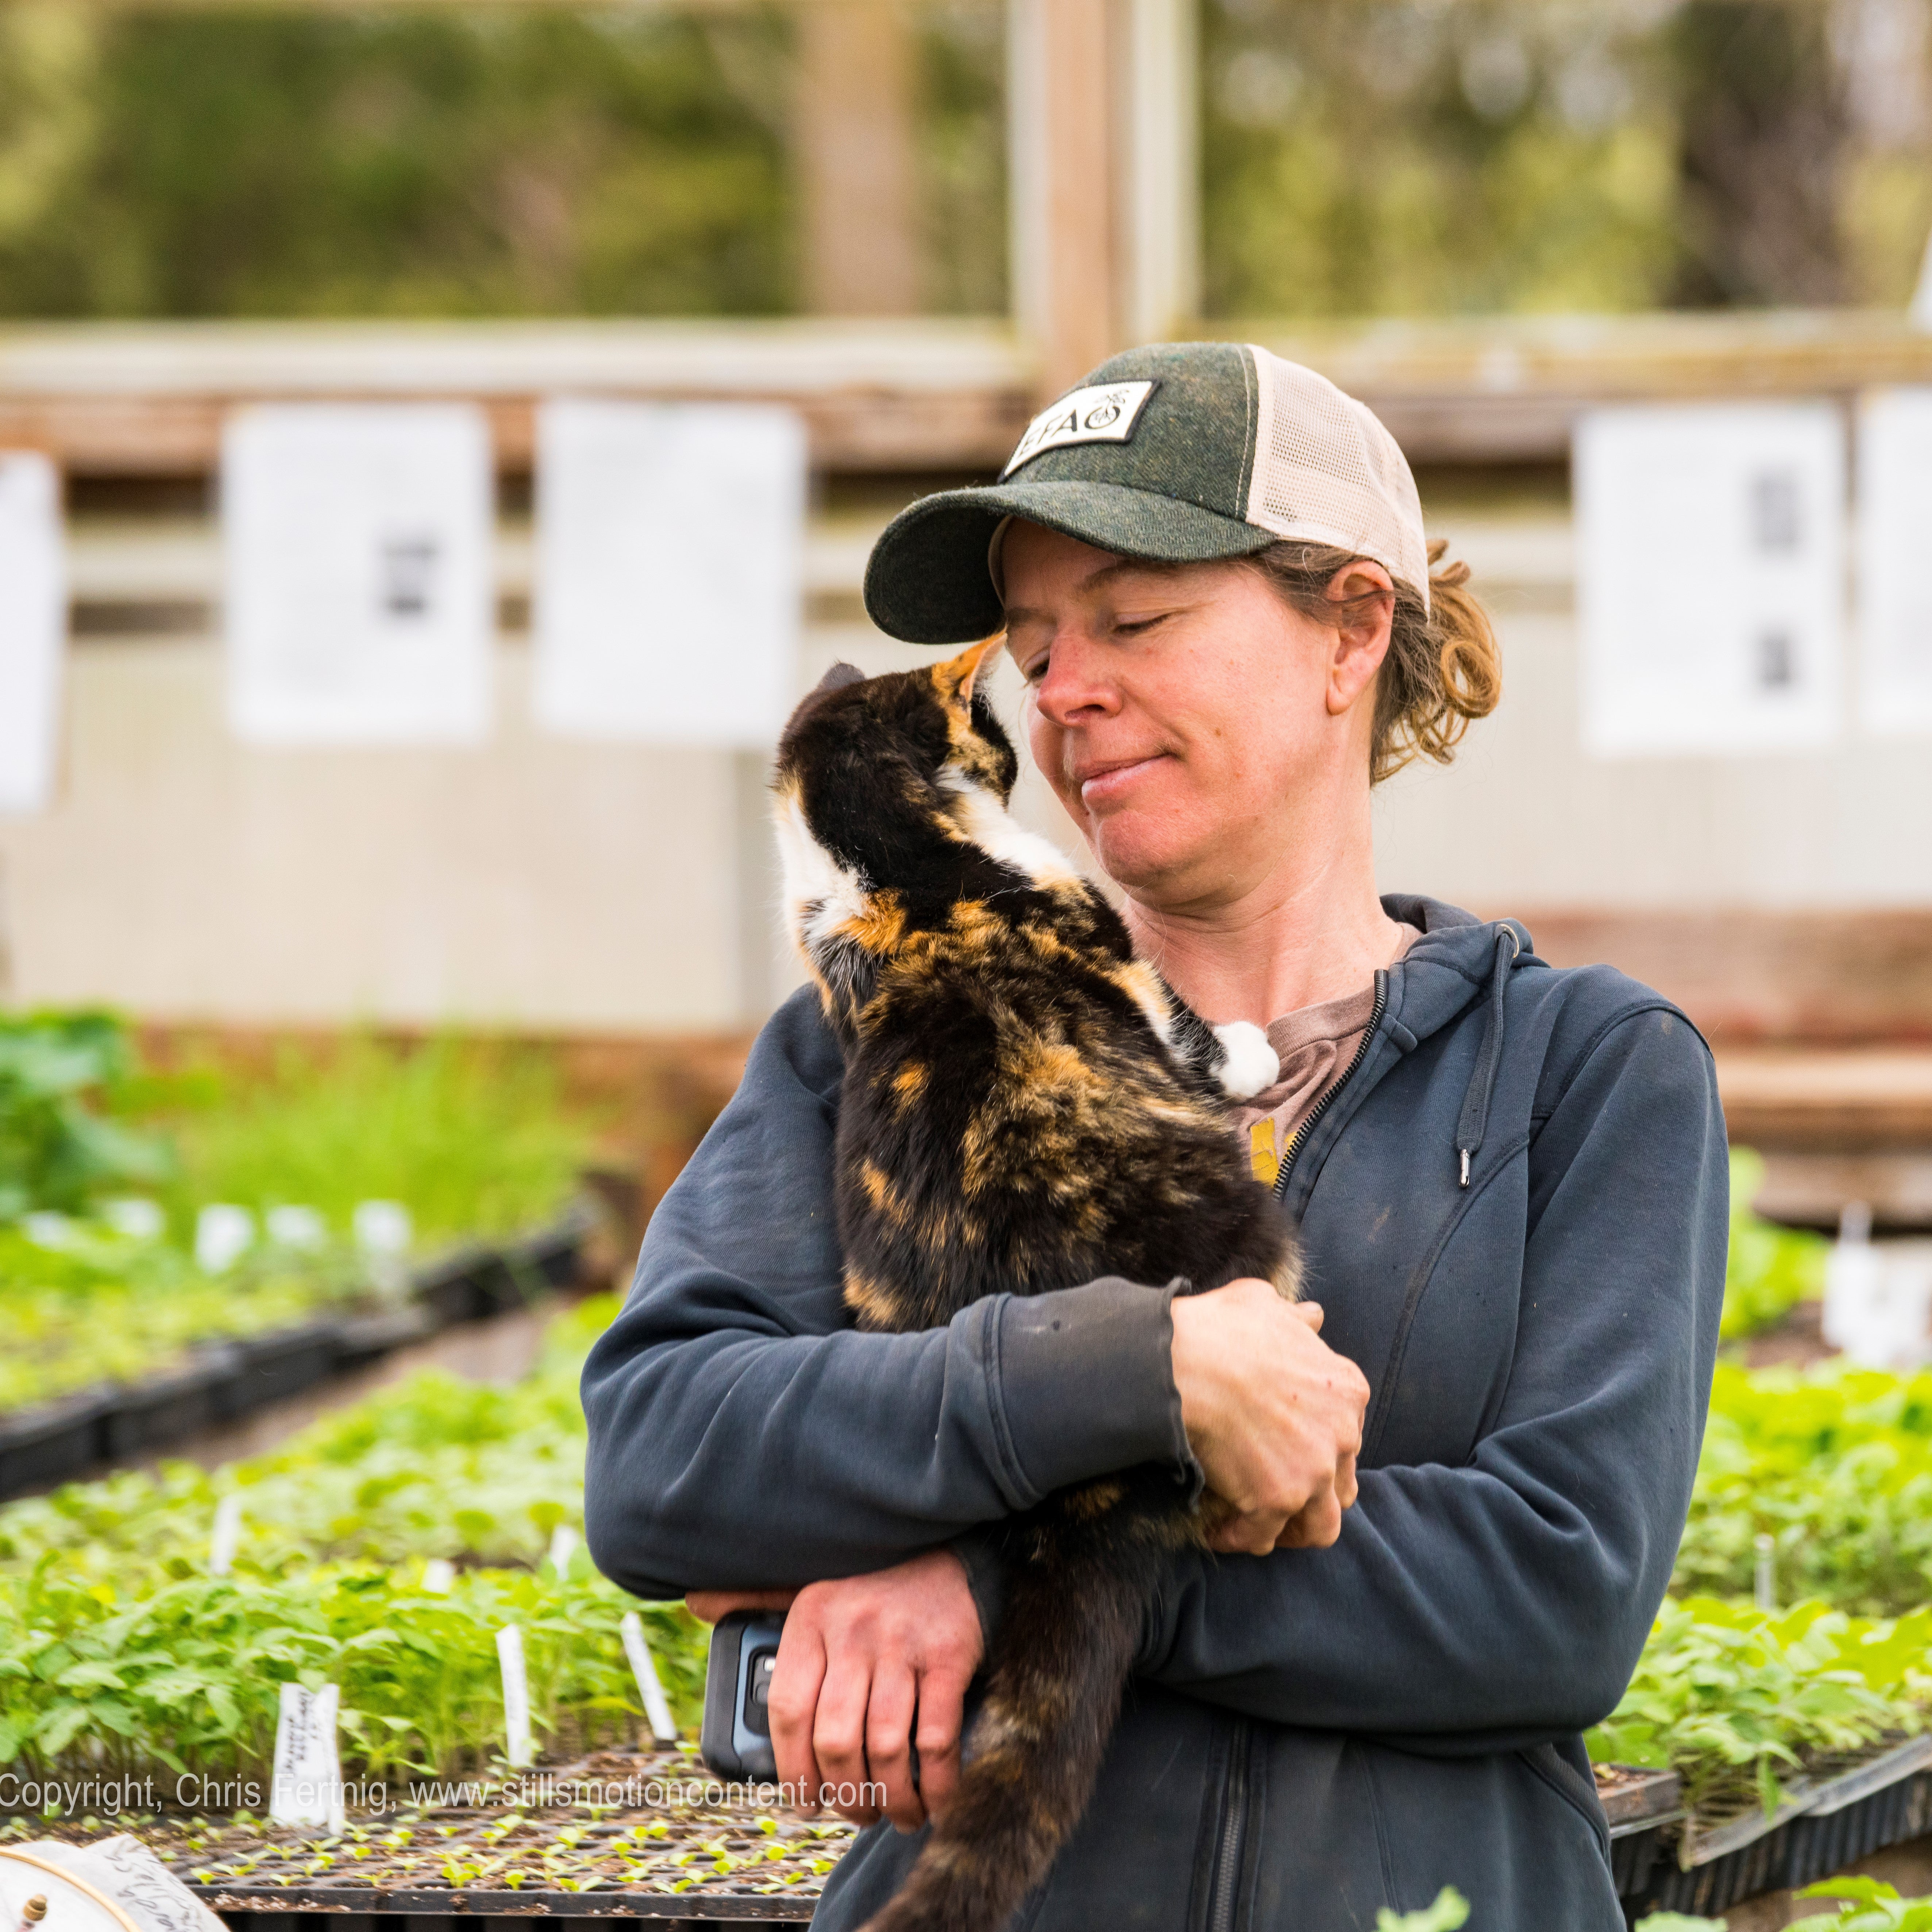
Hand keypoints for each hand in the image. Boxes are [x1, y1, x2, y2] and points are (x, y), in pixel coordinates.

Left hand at [688, 1548, 982, 1831]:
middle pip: (835, 1740)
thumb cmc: (870, 1579)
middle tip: (858, 1812)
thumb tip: (696, 1602)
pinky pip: (936, 1737)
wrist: (945, 1547)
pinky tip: (935, 1799)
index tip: (805, 1803)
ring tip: (899, 1814)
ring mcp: (902, 1645)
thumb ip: (758, 1597)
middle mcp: (852, 1631)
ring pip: (884, 1746)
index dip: (792, 1771)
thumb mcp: (809, 1582)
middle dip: (846, 1795)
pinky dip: (936, 1781)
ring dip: (891, 1797)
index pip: (788, 1711)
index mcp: (811, 1618)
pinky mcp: (947, 1656)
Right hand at [1169, 1280, 1368, 1554]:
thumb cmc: (1219, 1328)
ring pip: (1320, 1525)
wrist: (1181, 1362)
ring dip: (1291, 1529)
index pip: (1349, 1434)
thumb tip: (1313, 1315)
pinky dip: (1239, 1539)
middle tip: (1275, 1491)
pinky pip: (1263, 1538)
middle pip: (1341, 1482)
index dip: (1318, 1444)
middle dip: (1311, 1490)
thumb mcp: (1264, 1304)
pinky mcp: (1277, 1500)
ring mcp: (1313, 1472)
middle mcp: (1342, 1434)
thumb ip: (1294, 1317)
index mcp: (1345, 1390)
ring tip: (1258, 1525)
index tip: (1285, 1447)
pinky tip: (1215, 1532)